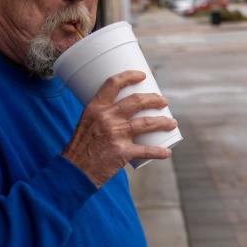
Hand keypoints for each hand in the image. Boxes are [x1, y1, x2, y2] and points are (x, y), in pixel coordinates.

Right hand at [61, 70, 176, 186]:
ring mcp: (116, 134)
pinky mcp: (122, 152)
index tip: (142, 76)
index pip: (114, 83)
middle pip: (137, 101)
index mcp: (96, 108)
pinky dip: (159, 152)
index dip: (130, 76)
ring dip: (163, 122)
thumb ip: (102, 116)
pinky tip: (167, 152)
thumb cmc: (80, 147)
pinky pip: (146, 150)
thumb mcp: (86, 123)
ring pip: (147, 123)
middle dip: (155, 99)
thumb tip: (123, 113)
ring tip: (172, 123)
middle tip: (164, 101)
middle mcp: (107, 117)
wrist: (74, 171)